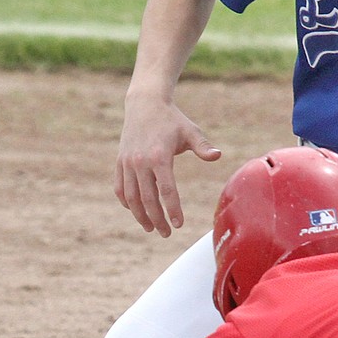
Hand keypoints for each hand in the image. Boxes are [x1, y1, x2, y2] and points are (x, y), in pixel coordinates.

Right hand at [114, 94, 219, 236]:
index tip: (178, 224)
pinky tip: (135, 211)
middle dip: (157, 219)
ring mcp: (127, 163)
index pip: (166, 190)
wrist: (145, 104)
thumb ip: (203, 146)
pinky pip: (120, 187)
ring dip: (140, 215)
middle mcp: (140, 162)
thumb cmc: (172, 120)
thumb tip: (218, 156)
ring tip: (151, 228)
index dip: (172, 209)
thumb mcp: (190, 131)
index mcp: (159, 157)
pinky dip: (126, 201)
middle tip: (166, 234)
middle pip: (148, 199)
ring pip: (131, 197)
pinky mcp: (119, 162)